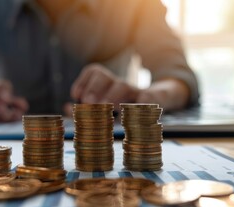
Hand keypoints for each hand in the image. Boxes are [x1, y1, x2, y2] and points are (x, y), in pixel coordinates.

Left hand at [66, 64, 189, 113]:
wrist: (166, 99)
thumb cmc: (129, 106)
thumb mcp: (107, 106)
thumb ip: (86, 107)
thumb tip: (67, 107)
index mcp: (109, 84)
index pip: (93, 72)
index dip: (83, 82)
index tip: (76, 96)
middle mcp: (121, 85)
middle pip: (103, 76)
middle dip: (93, 88)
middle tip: (88, 103)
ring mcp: (138, 92)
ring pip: (122, 86)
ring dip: (112, 95)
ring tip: (107, 107)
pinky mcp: (157, 99)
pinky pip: (152, 96)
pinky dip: (144, 100)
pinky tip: (139, 107)